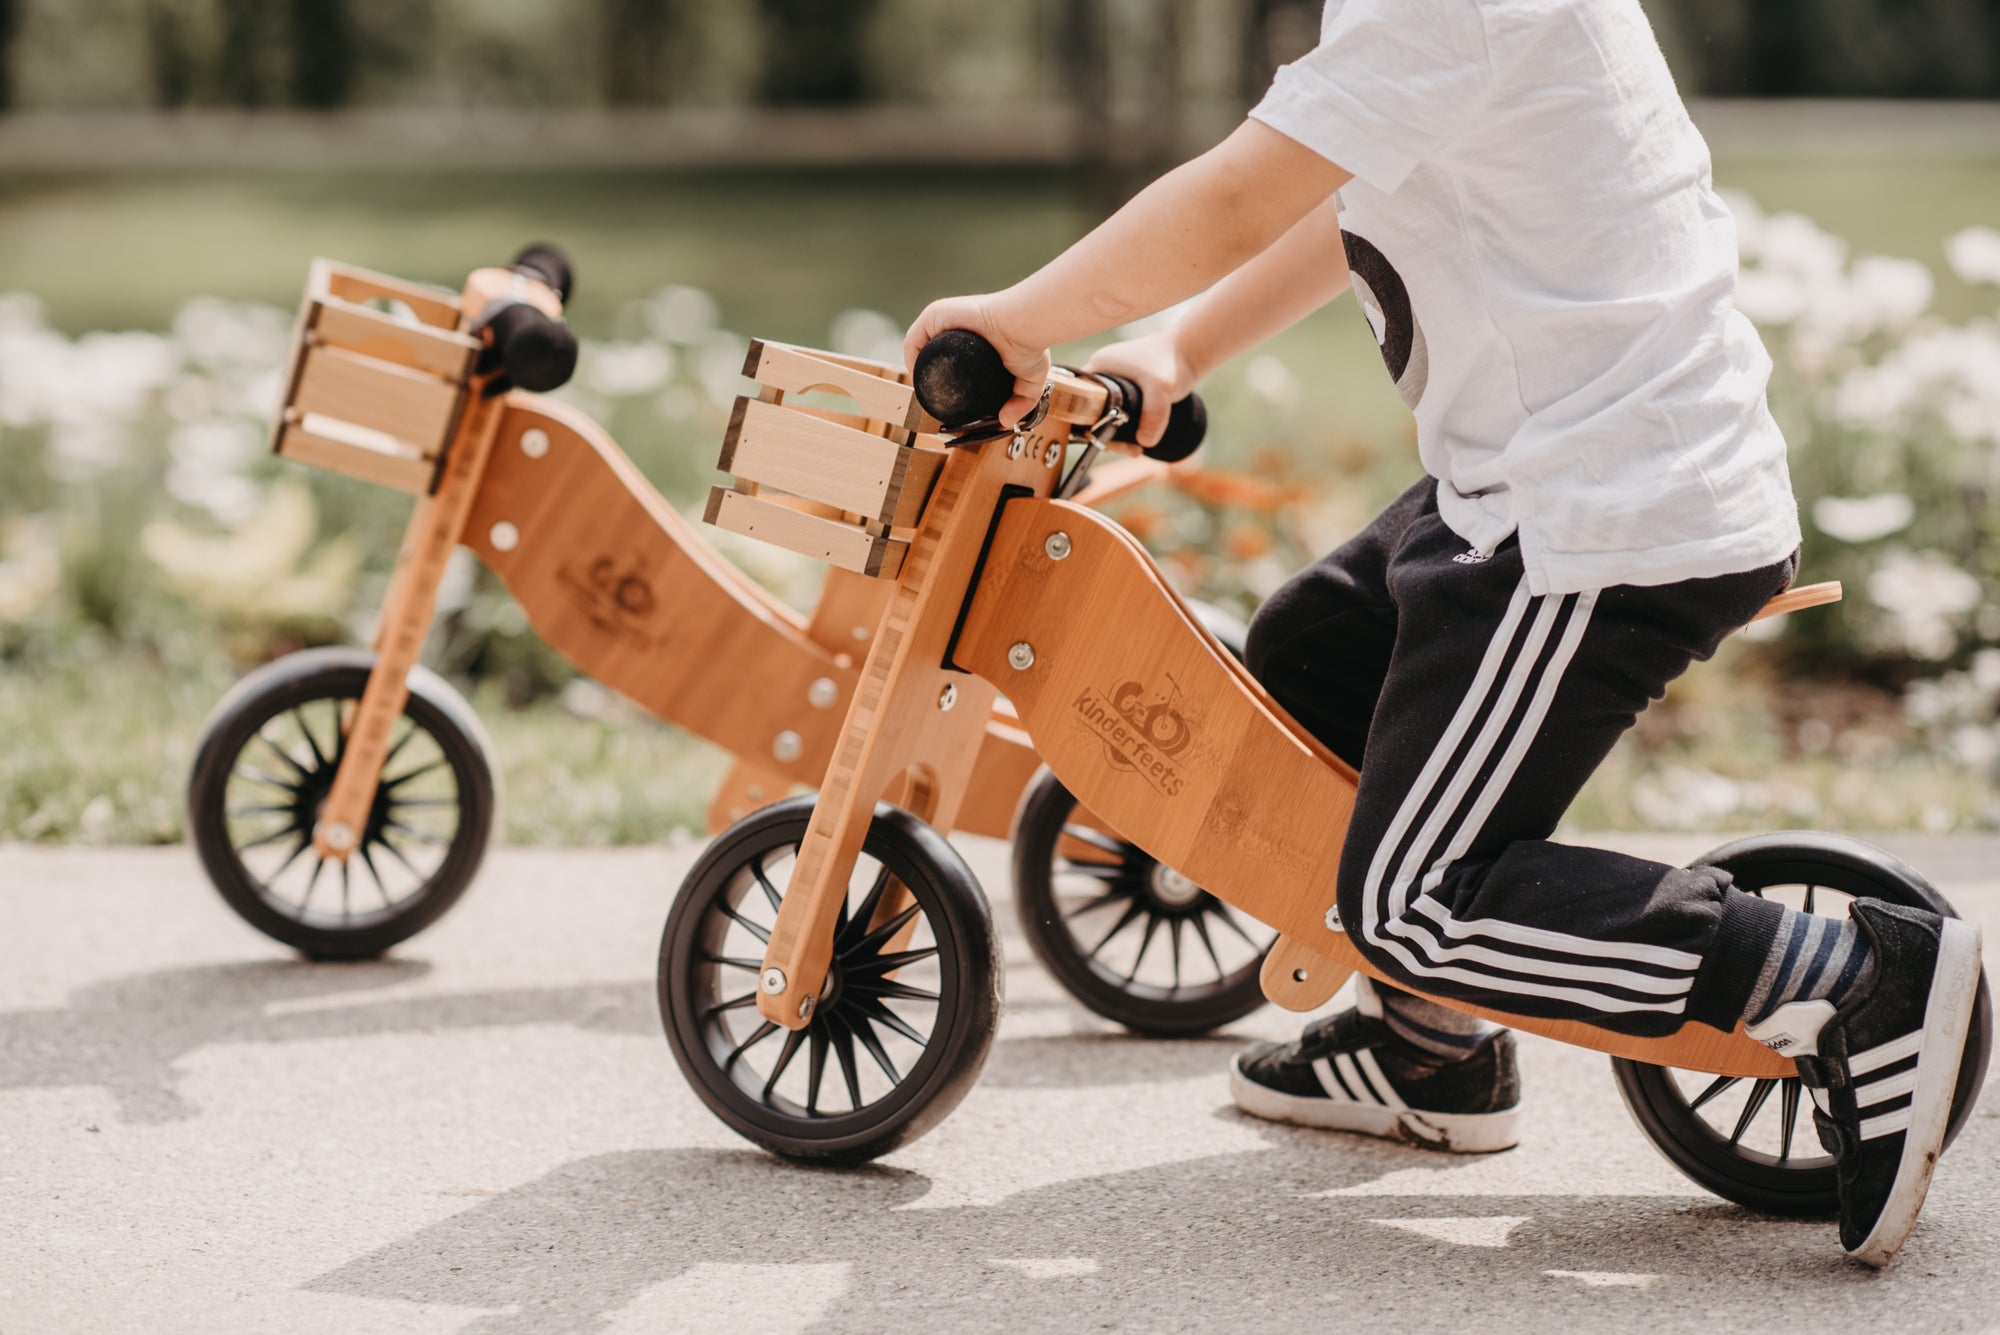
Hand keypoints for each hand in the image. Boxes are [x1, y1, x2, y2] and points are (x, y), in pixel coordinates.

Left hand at [903, 293, 1050, 426]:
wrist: (1024, 325)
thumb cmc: (1029, 344)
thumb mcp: (1030, 379)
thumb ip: (1022, 402)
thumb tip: (1006, 422)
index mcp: (973, 339)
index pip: (949, 361)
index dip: (943, 381)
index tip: (946, 400)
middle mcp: (956, 327)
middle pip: (933, 356)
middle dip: (930, 378)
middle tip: (935, 399)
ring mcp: (945, 319)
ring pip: (921, 348)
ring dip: (918, 370)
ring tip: (926, 392)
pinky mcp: (935, 314)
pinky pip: (914, 340)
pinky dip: (911, 358)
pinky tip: (918, 377)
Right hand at [1083, 330, 1195, 447]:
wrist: (1191, 350)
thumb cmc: (1171, 361)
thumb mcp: (1161, 388)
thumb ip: (1153, 414)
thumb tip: (1145, 442)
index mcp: (1099, 366)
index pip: (1079, 399)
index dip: (1086, 422)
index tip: (1104, 439)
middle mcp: (1102, 372)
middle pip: (1091, 411)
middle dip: (1106, 433)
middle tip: (1128, 448)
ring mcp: (1114, 380)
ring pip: (1106, 414)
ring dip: (1118, 433)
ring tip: (1137, 448)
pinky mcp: (1127, 388)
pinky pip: (1119, 412)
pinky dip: (1126, 427)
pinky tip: (1139, 440)